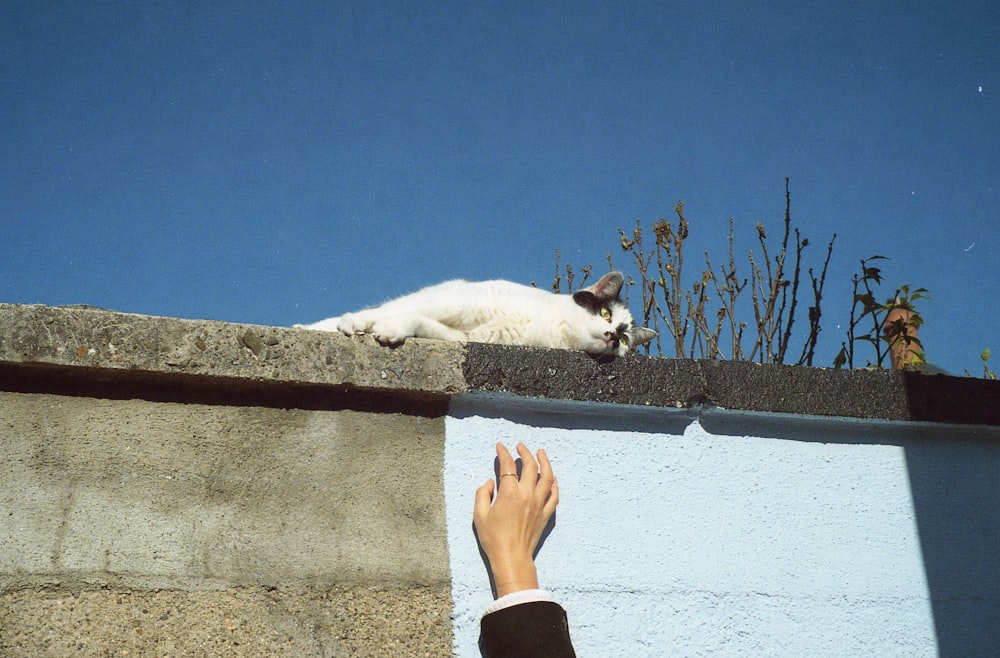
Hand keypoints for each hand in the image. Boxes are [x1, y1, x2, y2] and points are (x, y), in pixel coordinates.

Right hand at [473, 442, 559, 597]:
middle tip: (520, 446)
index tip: (500, 446)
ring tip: (541, 453)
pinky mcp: (546, 514)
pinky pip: (554, 494)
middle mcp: (527, 495)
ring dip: (545, 462)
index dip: (504, 453)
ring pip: (547, 477)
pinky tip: (552, 477)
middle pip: (530, 466)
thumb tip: (490, 482)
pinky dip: (554, 483)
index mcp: (509, 493)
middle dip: (525, 452)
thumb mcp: (479, 515)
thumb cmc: (493, 538)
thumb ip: (482, 494)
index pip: (508, 466)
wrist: (511, 558)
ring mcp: (539, 504)